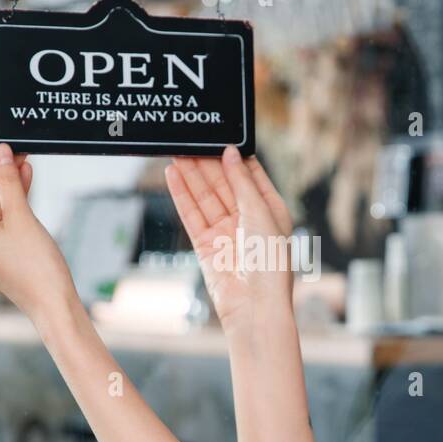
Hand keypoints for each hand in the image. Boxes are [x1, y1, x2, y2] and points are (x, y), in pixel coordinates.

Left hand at [0, 116, 74, 326]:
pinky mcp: (1, 244)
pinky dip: (13, 193)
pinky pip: (2, 211)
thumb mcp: (22, 218)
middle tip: (9, 137)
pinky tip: (26, 173)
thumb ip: (9, 182)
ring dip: (5, 175)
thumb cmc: (36, 268)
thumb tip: (0, 153)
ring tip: (22, 152)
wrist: (53, 305)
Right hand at [165, 148, 295, 334]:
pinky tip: (172, 175)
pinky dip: (181, 195)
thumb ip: (242, 182)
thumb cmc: (270, 261)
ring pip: (205, 197)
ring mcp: (226, 233)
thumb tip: (230, 153)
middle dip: (208, 163)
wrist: (254, 306)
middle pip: (224, 184)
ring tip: (177, 152)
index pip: (250, 175)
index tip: (219, 135)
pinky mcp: (206, 246)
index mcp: (270, 210)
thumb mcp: (261, 212)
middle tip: (191, 141)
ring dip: (191, 175)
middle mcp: (248, 220)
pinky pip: (191, 215)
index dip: (235, 157)